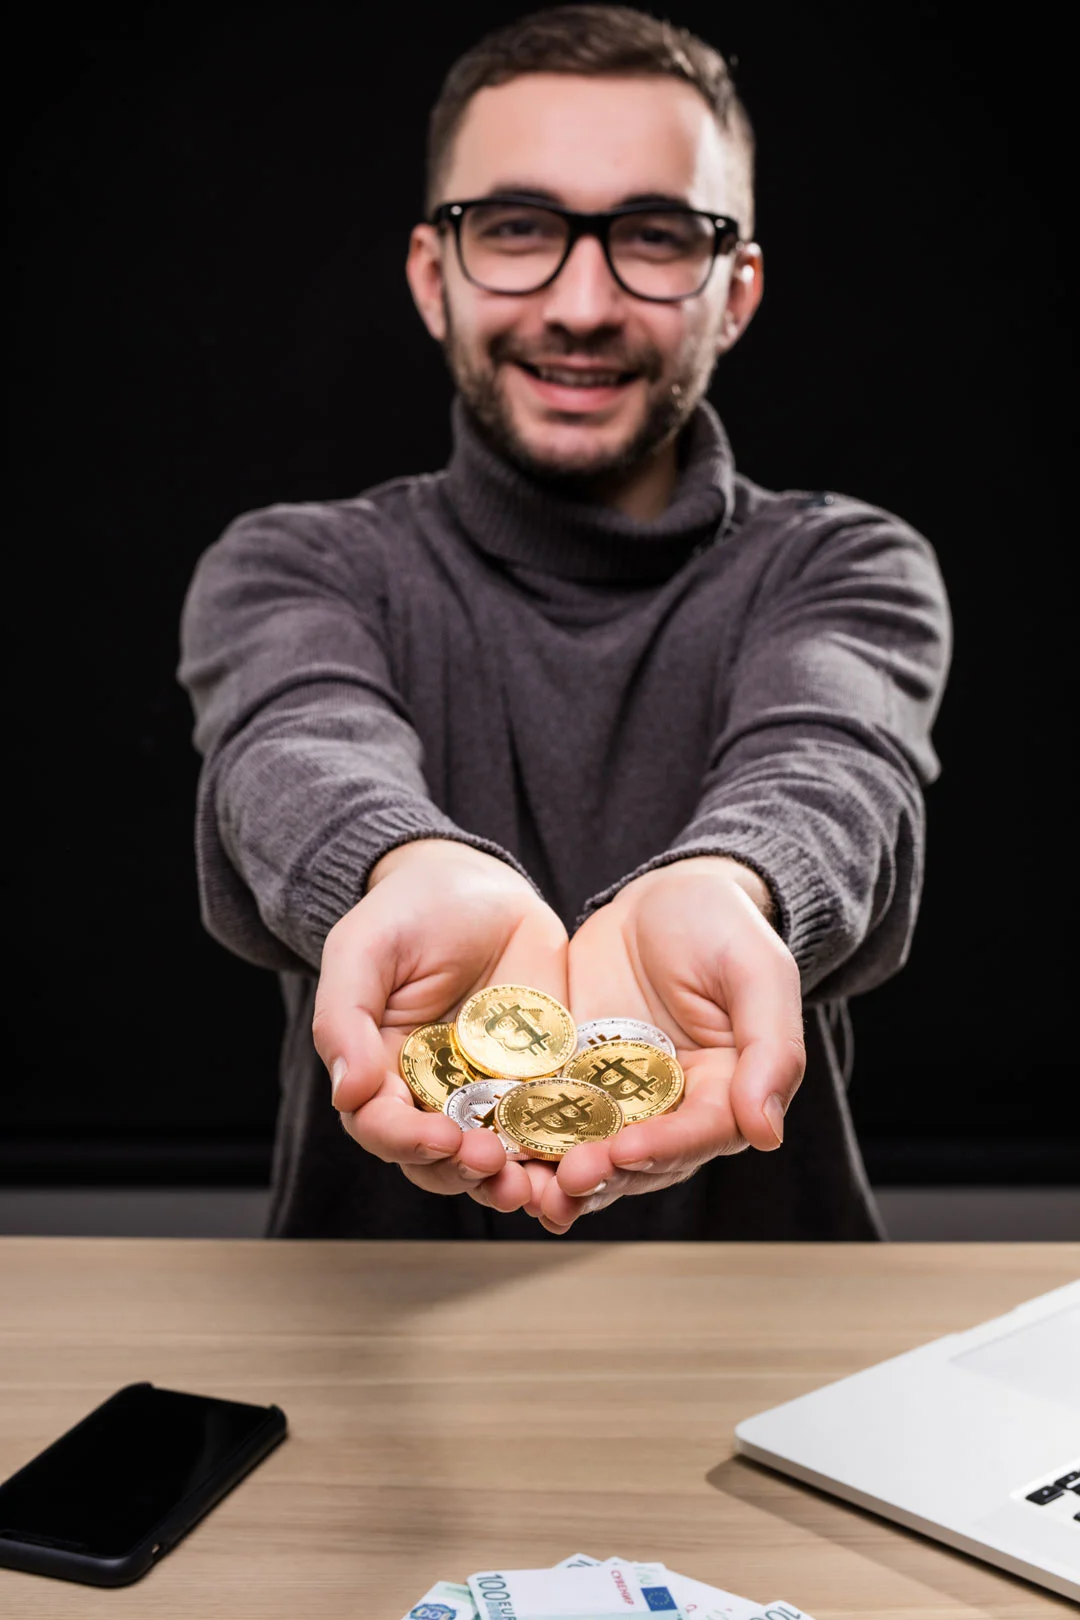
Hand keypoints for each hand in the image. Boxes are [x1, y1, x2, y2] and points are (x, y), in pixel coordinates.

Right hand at [312, 840, 567, 1212]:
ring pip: (496, 1156)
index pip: (383, 1127)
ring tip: (531, 1182)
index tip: (439, 1138)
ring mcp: (491, 1091)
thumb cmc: (408, 912)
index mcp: (382, 1072)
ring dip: (511, 1179)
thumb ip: (345, 1018)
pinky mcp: (542, 1079)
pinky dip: (561, 1151)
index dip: (406, 1141)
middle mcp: (434, 1094)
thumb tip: (350, 1093)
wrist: (477, 884)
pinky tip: (578, 1158)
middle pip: (439, 1159)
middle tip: (491, 1164)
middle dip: (462, 1171)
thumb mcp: (363, 949)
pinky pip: (551, 1125)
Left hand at [533, 856, 804, 1233]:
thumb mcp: (757, 970)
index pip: (700, 1134)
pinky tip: (491, 1153)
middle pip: (639, 1161)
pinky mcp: (567, 1081)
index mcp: (725, 1092)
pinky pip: (544, 1117)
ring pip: (588, 1153)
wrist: (662, 896)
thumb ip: (771, 1047)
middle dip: (602, 1174)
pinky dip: (520, 1141)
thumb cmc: (722, 926)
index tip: (626, 1151)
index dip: (665, 1149)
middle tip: (565, 1179)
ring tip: (521, 1184)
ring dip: (555, 1177)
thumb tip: (766, 1133)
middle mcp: (670, 1111)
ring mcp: (614, 1100)